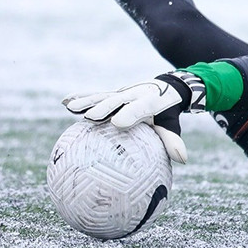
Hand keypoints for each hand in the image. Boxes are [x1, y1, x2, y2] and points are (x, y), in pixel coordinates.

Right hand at [62, 72, 205, 163]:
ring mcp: (122, 93)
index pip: (140, 108)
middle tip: (90, 117)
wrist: (166, 87)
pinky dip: (81, 97)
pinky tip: (65, 102)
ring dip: (87, 101)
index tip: (118, 123)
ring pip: (103, 96)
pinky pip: (95, 95)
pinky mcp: (113, 93)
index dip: (130, 114)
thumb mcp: (172, 125)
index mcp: (150, 102)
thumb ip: (173, 141)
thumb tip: (183, 160)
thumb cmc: (167, 113)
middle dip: (105, 107)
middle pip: (117, 100)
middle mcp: (134, 95)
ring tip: (71, 108)